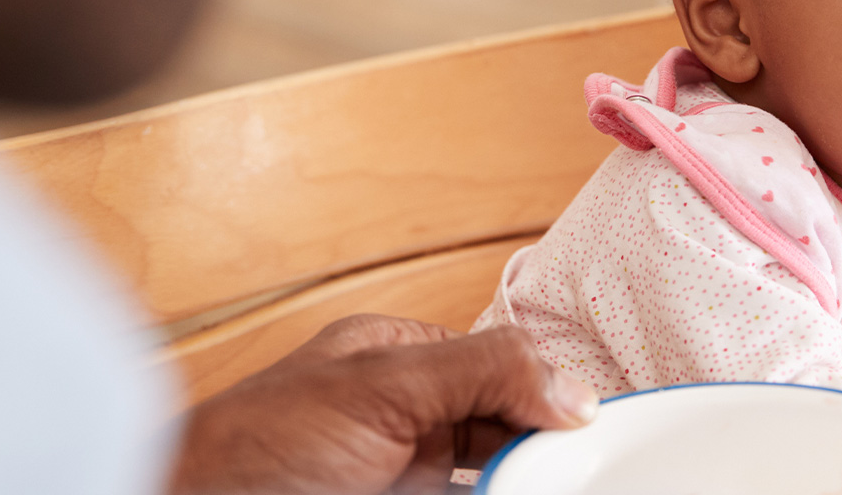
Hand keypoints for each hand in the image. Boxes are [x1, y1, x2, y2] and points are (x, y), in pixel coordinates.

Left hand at [171, 314, 597, 494]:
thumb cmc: (245, 458)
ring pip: (486, 478)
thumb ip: (479, 371)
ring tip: (569, 479)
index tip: (595, 431)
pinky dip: (492, 491)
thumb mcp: (376, 390)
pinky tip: (522, 487)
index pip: (499, 366)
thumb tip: (571, 389)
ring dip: (521, 476)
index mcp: (391, 360)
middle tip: (582, 470)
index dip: (548, 397)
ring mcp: (394, 480)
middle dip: (541, 452)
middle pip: (501, 432)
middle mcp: (397, 422)